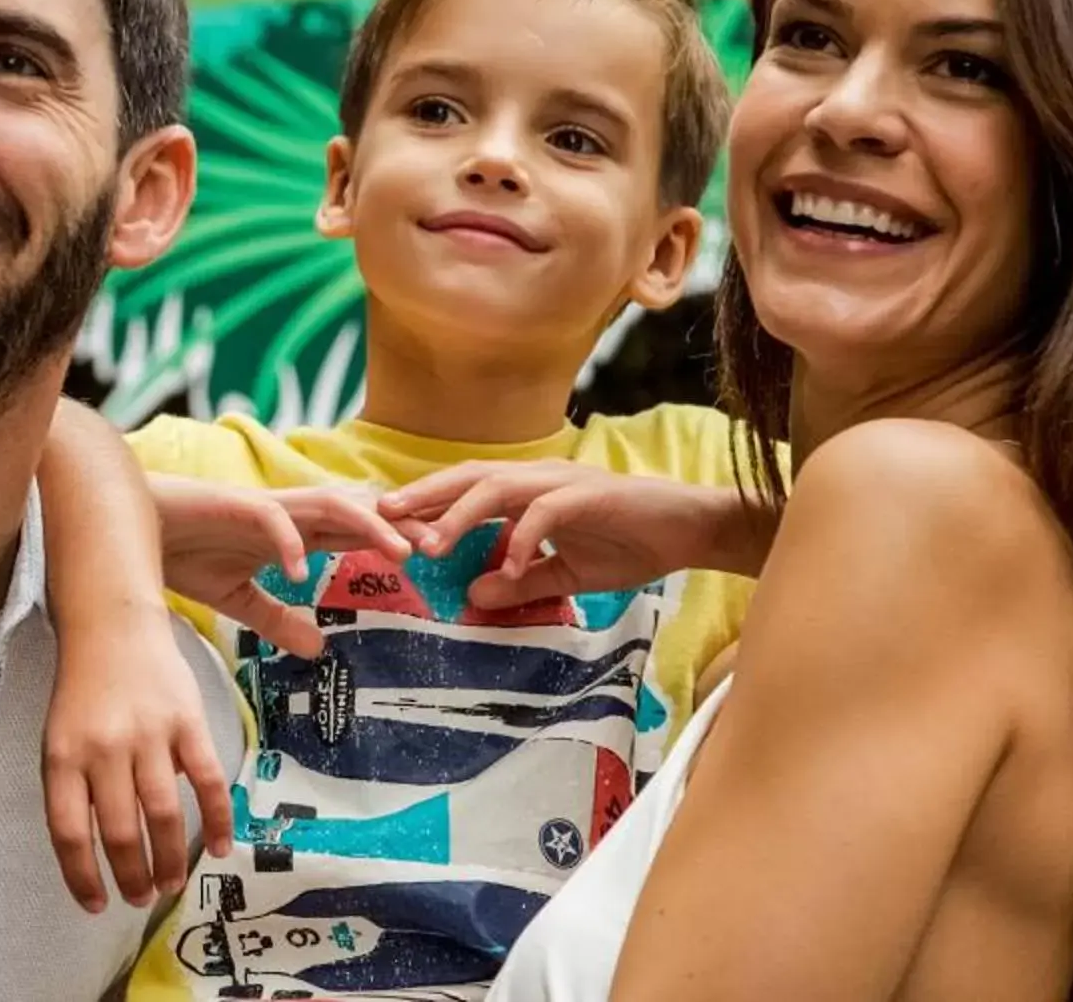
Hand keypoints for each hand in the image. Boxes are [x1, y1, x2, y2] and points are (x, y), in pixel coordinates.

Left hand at [41, 600, 235, 913]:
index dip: (82, 876)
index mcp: (63, 757)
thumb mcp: (61, 737)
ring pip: (163, 814)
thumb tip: (102, 848)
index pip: (70, 832)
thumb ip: (77, 787)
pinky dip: (218, 819)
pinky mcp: (188, 722)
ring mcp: (149, 735)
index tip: (96, 904)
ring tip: (171, 884)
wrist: (112, 622)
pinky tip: (221, 847)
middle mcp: (104, 750)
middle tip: (141, 897)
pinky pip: (207, 780)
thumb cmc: (83, 688)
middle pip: (120, 831)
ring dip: (170, 857)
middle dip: (132, 875)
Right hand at [156, 479, 413, 658]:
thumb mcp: (239, 599)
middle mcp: (288, 514)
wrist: (134, 528)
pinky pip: (271, 521)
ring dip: (368, 526)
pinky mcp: (234, 507)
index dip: (396, 540)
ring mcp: (264, 508)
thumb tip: (319, 650)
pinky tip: (302, 572)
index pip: (356, 531)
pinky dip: (289, 544)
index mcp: (293, 534)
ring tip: (400, 552)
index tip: (436, 561)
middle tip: (445, 549)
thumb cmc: (185, 553)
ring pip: (329, 507)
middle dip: (402, 527)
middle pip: (358, 513)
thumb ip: (278, 620)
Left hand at [380, 463, 765, 612]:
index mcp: (529, 492)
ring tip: (430, 544)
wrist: (690, 532)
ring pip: (498, 488)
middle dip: (424, 495)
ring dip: (460, 514)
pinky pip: (547, 512)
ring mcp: (565, 483)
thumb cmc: (631, 545)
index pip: (466, 491)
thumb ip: (521, 582)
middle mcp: (539, 478)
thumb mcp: (567, 575)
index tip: (385, 523)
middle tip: (382, 516)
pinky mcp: (592, 495)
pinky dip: (523, 538)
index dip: (425, 503)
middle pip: (469, 477)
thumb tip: (471, 595)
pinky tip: (508, 567)